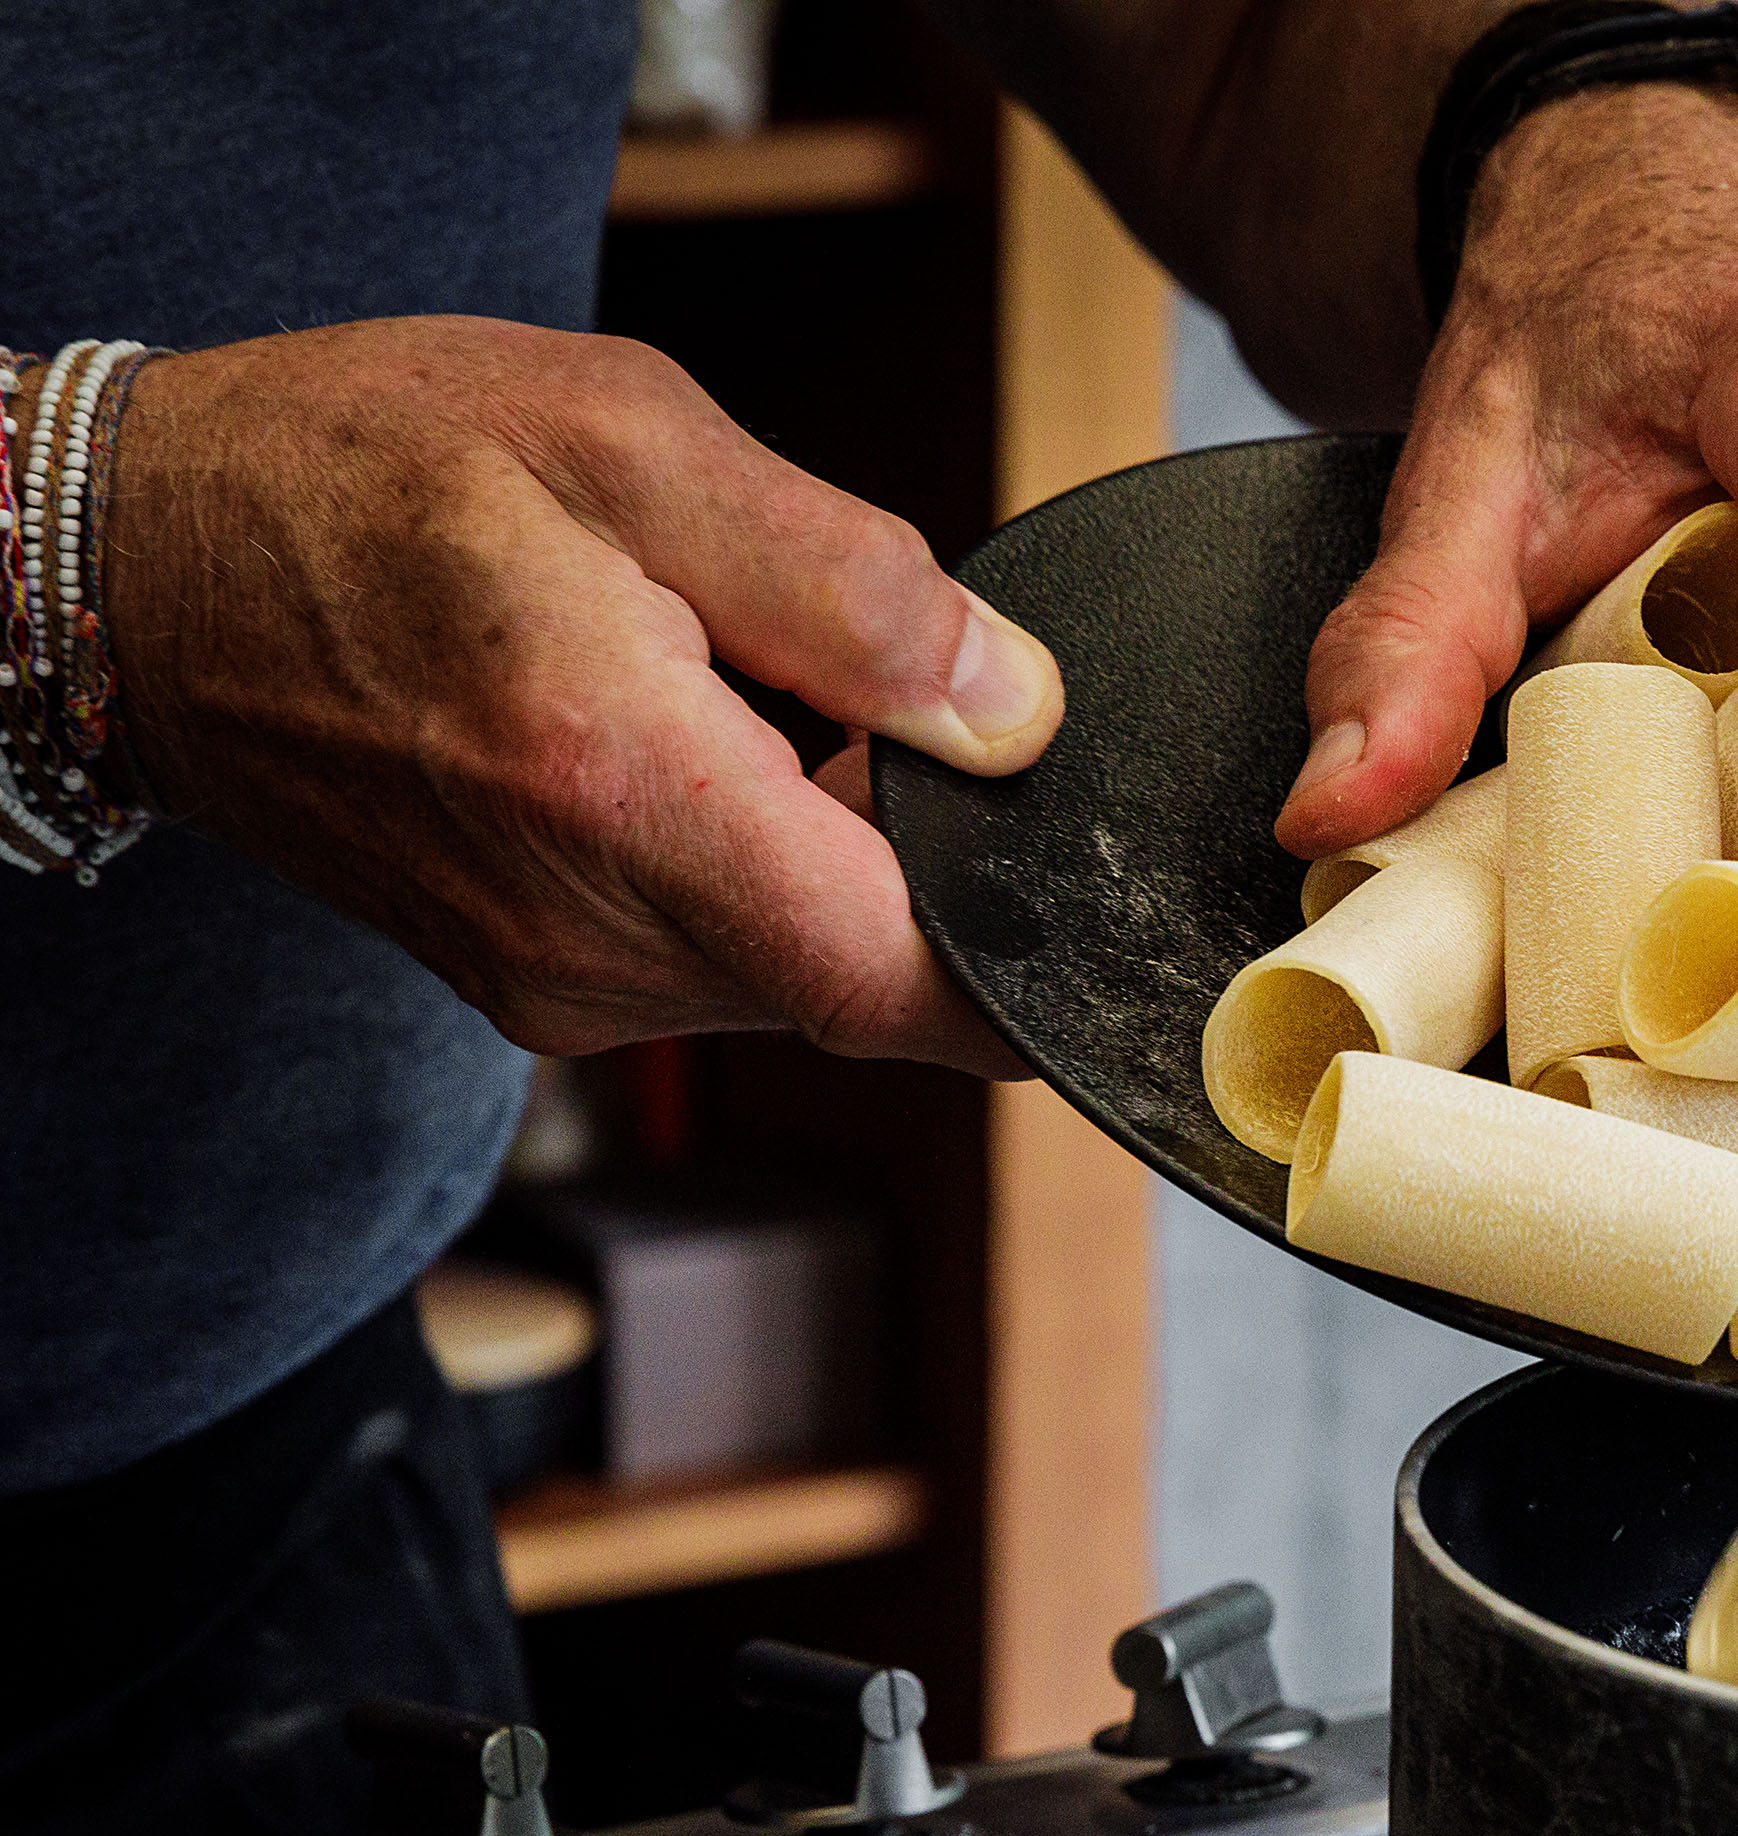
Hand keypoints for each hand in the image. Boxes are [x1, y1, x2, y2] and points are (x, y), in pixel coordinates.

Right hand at [107, 316, 1063, 1073]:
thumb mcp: (631, 441)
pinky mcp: (543, 989)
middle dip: (917, 849)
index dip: (1029, 958)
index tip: (1086, 889)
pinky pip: (721, 955)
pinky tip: (675, 747)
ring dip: (822, 849)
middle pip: (870, 969)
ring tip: (725, 697)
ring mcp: (557, 985)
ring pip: (800, 964)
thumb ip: (851, 588)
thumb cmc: (358, 474)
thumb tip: (1013, 710)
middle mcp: (587, 935)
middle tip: (845, 692)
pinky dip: (747, 862)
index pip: (902, 982)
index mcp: (620, 792)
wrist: (146, 562)